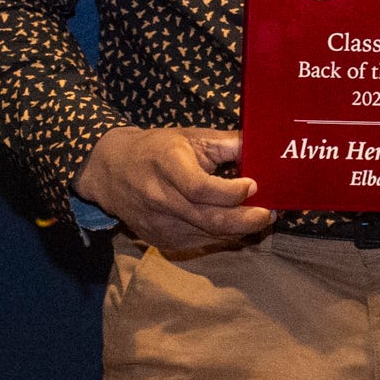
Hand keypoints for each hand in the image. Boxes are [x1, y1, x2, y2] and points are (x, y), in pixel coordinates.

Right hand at [75, 126, 274, 250]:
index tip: (254, 185)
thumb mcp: (189, 136)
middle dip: (246, 221)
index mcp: (167, 165)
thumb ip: (226, 143)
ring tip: (258, 218)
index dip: (231, 192)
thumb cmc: (156, 149)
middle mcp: (160, 199)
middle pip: (209, 220)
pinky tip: (234, 226)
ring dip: (238, 230)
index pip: (200, 189)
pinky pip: (199, 243)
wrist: (111, 172)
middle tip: (268, 214)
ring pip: (208, 236)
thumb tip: (263, 147)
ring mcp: (159, 225)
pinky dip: (221, 236)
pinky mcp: (161, 241)